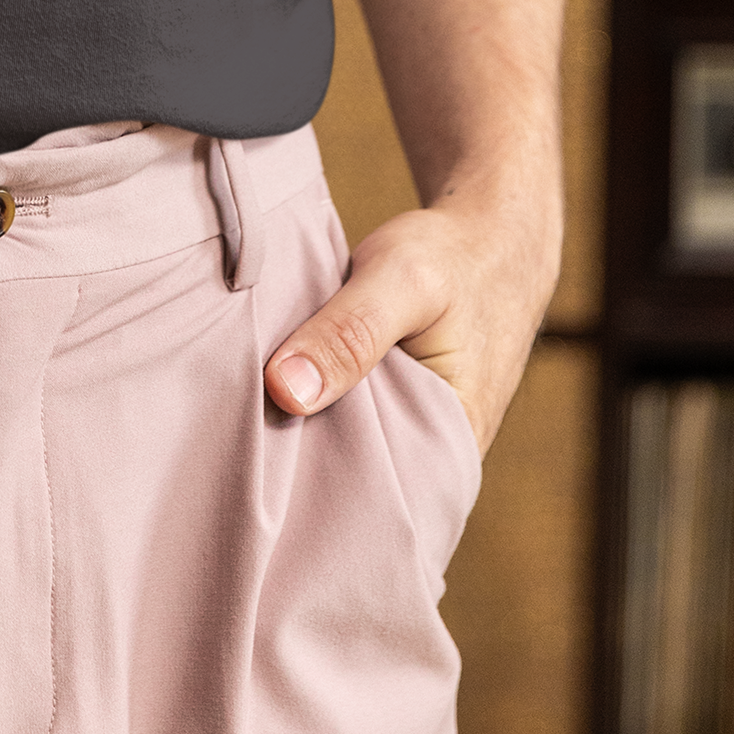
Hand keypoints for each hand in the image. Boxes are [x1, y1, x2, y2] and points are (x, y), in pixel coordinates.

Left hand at [262, 191, 557, 456]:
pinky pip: (348, 418)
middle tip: (239, 429)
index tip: (252, 457)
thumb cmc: (454, 257)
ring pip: (345, 446)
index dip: (308, 485)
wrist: (494, 234)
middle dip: (298, 461)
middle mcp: (437, 454)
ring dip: (304, 426)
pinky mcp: (398, 406)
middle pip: (351, 478)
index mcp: (451, 446)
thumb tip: (285, 392)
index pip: (368, 498)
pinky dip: (317, 400)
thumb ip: (349, 334)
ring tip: (251, 407)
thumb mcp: (402, 282)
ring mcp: (417, 431)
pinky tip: (280, 384)